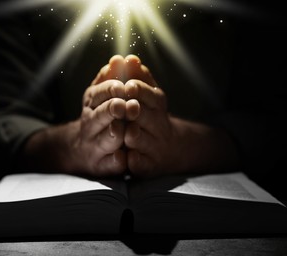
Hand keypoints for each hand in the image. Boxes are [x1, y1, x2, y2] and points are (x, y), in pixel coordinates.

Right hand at [18, 80, 128, 176]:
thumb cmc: (101, 116)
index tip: (125, 86)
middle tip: (126, 105)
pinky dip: (116, 161)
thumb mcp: (102, 95)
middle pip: (98, 116)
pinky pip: (109, 164)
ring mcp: (95, 146)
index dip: (112, 89)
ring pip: (104, 140)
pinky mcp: (102, 165)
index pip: (98, 93)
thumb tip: (120, 59)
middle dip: (112, 110)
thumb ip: (112, 78)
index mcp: (91, 104)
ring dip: (114, 134)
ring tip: (123, 129)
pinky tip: (123, 157)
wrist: (84, 149)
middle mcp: (90, 125)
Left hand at [93, 54, 239, 176]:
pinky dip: (133, 160)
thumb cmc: (149, 116)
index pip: (152, 95)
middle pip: (146, 117)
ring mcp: (154, 148)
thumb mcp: (148, 96)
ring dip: (132, 135)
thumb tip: (128, 58)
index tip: (127, 86)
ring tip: (123, 131)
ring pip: (141, 140)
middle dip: (133, 111)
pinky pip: (140, 164)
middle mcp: (159, 126)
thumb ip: (138, 77)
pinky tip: (126, 157)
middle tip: (121, 107)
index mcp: (158, 106)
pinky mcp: (147, 166)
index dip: (139, 90)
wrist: (165, 150)